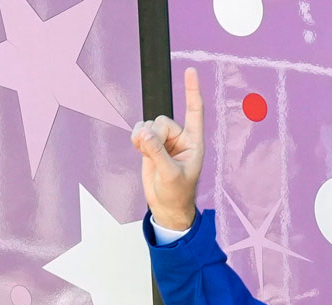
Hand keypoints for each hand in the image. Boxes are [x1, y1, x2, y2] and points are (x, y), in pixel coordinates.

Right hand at [132, 67, 203, 231]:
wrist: (166, 205)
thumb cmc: (177, 193)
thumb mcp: (170, 175)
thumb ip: (158, 153)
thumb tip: (145, 134)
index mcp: (194, 142)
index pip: (194, 111)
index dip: (192, 91)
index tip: (190, 71)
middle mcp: (180, 138)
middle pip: (162, 120)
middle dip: (154, 136)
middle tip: (155, 155)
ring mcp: (165, 140)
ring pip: (148, 125)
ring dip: (144, 139)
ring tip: (149, 157)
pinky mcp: (151, 145)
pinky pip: (139, 131)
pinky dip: (136, 140)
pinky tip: (141, 151)